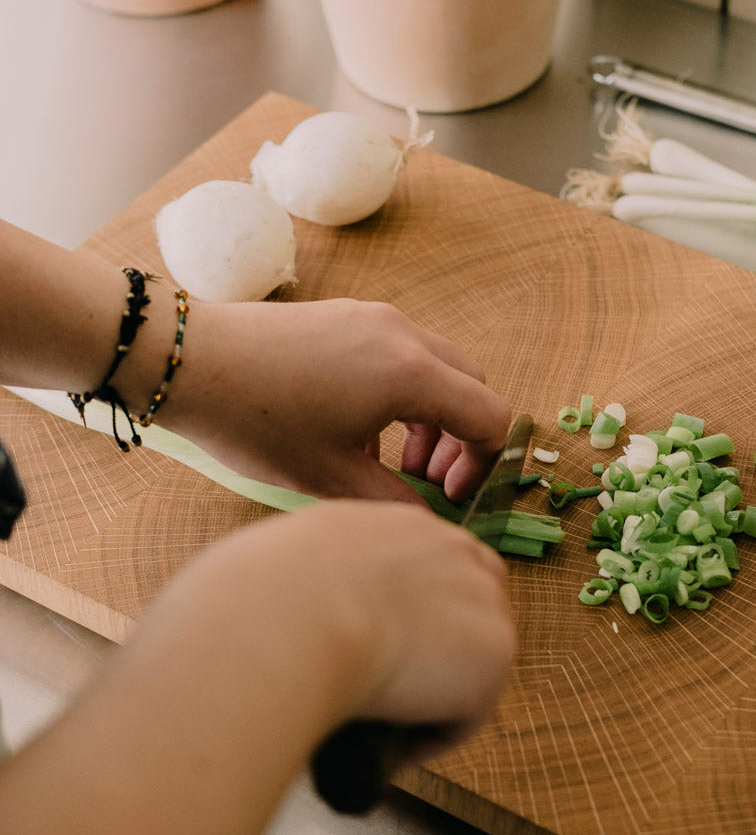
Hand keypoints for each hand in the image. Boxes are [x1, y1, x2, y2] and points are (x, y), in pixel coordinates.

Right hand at [146, 498, 515, 748]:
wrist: (283, 619)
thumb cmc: (252, 600)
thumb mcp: (275, 568)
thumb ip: (306, 584)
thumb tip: (279, 619)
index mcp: (394, 524)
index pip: (424, 569)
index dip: (404, 620)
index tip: (368, 656)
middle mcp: (448, 547)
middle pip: (464, 606)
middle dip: (434, 652)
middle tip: (381, 699)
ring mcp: (481, 596)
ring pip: (465, 664)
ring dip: (431, 696)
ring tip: (374, 727)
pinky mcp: (495, 653)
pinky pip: (464, 714)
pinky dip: (429, 736)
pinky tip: (385, 739)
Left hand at [162, 298, 510, 503]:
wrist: (186, 361)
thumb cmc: (258, 422)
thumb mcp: (330, 478)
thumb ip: (395, 503)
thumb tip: (428, 519)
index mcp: (411, 374)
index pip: (491, 416)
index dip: (483, 464)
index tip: (447, 494)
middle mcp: (405, 334)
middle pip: (471, 386)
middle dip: (461, 438)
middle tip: (425, 479)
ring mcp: (376, 318)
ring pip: (438, 368)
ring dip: (432, 416)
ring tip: (391, 459)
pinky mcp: (348, 315)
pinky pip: (402, 354)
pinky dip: (403, 393)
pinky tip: (359, 427)